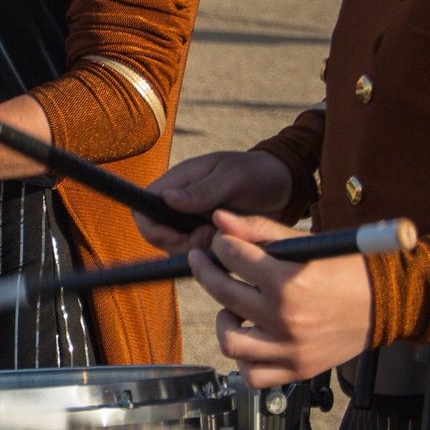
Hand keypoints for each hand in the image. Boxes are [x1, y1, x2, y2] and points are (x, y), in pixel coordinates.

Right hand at [139, 150, 294, 253]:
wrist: (284, 187)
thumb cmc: (257, 173)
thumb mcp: (232, 177)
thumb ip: (201, 190)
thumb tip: (167, 198)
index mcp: (179, 181)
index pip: (144, 206)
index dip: (151, 226)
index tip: (175, 236)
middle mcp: (180, 204)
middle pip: (158, 234)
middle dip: (180, 243)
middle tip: (210, 236)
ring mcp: (193, 222)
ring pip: (178, 248)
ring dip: (198, 249)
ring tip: (225, 237)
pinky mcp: (208, 237)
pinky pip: (198, 254)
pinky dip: (212, 255)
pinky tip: (230, 244)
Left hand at [192, 210, 373, 386]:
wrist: (386, 304)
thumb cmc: (348, 270)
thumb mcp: (306, 242)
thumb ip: (260, 230)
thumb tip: (220, 221)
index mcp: (290, 282)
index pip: (233, 257)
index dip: (222, 244)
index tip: (223, 242)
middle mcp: (287, 319)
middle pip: (223, 293)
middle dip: (207, 270)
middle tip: (206, 262)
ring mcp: (291, 349)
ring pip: (230, 341)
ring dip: (224, 319)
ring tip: (232, 307)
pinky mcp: (297, 370)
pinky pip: (252, 375)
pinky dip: (244, 358)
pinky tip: (250, 336)